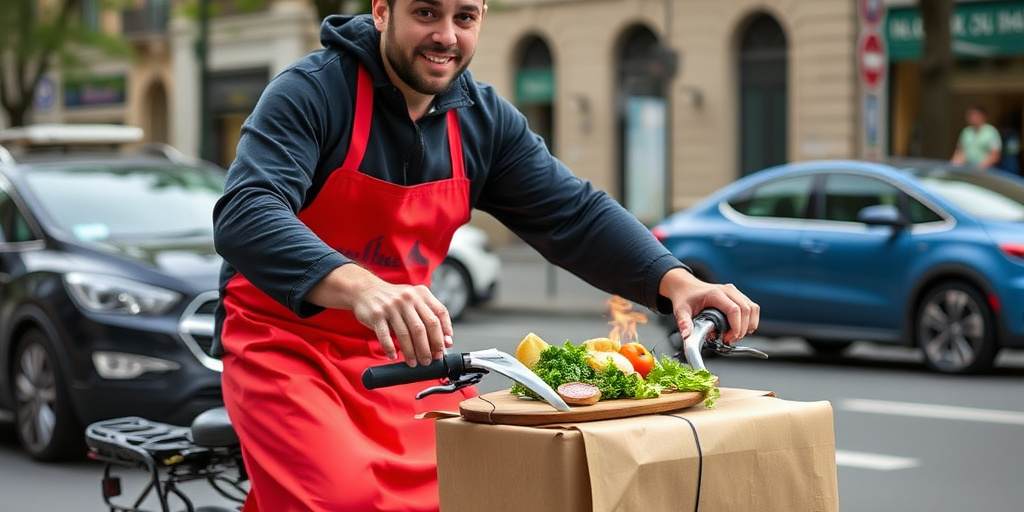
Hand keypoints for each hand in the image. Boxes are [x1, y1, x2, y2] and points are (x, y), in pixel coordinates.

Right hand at [307, 264, 453, 365]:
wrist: (365, 289)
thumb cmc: (393, 299)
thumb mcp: (413, 299)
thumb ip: (428, 314)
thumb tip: (445, 341)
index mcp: (421, 294)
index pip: (439, 313)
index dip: (445, 331)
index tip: (446, 346)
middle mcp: (408, 298)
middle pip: (423, 327)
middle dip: (429, 347)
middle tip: (429, 360)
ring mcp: (391, 306)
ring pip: (405, 334)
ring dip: (411, 352)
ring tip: (414, 362)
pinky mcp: (376, 314)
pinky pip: (385, 335)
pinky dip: (390, 348)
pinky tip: (394, 356)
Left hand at [659, 268, 759, 343]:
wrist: (686, 286)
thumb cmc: (685, 297)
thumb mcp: (680, 310)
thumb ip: (683, 323)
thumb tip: (687, 336)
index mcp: (715, 294)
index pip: (734, 310)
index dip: (736, 327)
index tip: (728, 338)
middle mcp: (728, 291)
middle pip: (747, 310)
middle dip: (742, 329)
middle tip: (730, 339)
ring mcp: (734, 292)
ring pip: (753, 308)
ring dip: (749, 325)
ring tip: (735, 335)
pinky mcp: (738, 296)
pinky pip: (752, 307)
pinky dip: (751, 320)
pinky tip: (740, 328)